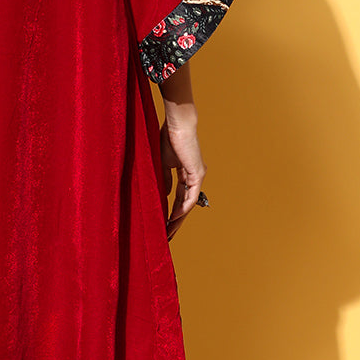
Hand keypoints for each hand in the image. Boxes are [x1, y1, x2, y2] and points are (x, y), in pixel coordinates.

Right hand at [159, 119, 205, 240]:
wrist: (178, 124)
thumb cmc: (169, 137)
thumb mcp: (163, 163)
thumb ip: (164, 179)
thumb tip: (164, 195)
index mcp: (186, 173)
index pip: (179, 198)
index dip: (171, 211)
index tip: (163, 223)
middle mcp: (194, 177)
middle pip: (184, 205)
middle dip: (175, 221)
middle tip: (167, 235)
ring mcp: (197, 176)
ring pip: (188, 204)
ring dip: (178, 219)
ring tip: (169, 232)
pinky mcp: (197, 174)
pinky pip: (190, 196)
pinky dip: (183, 208)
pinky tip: (174, 218)